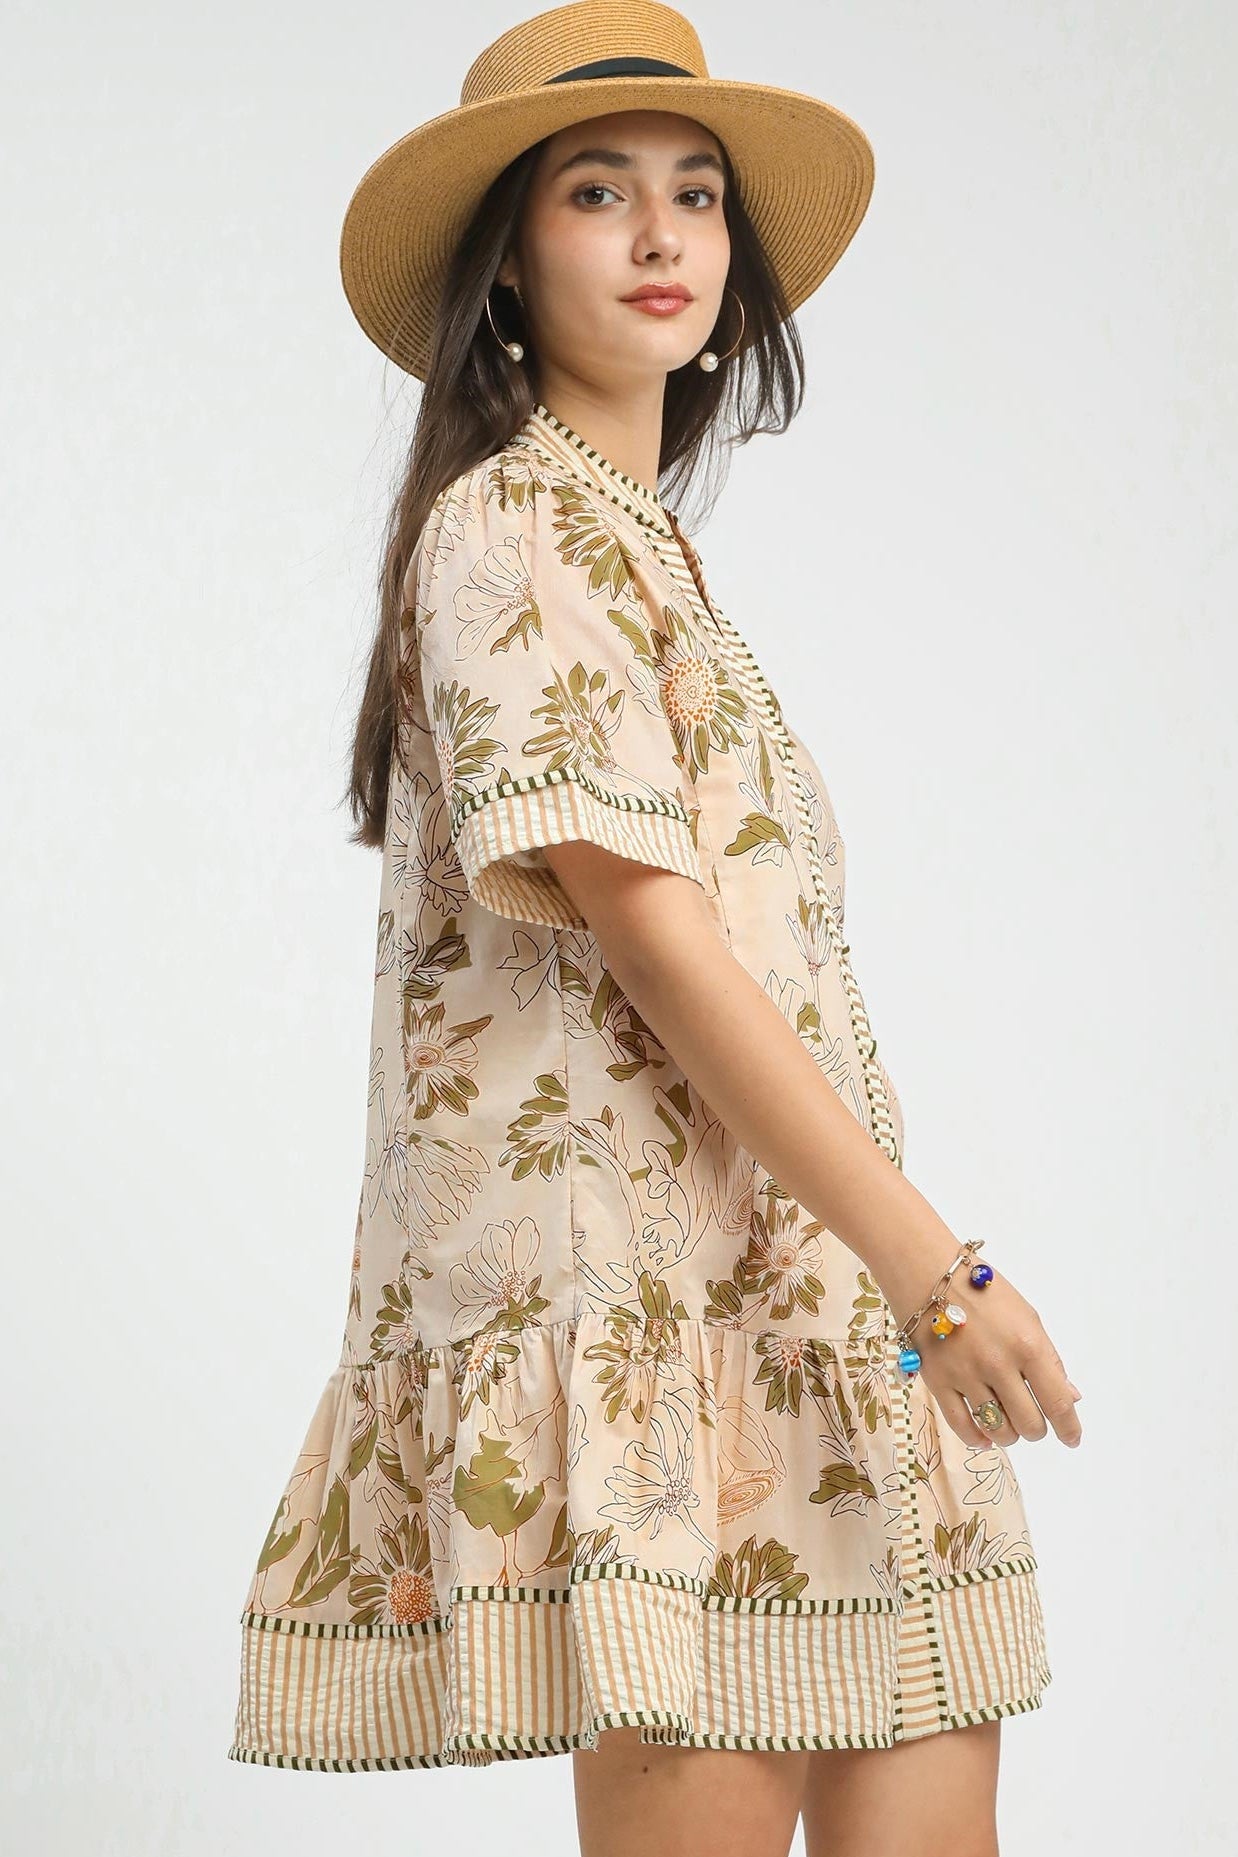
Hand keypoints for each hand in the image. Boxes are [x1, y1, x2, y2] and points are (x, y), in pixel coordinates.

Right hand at [896, 1267, 1083, 1452]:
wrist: (929, 1273)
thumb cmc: (985, 1293)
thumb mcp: (1028, 1318)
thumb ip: (1049, 1360)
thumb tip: (1070, 1398)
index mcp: (1028, 1345)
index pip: (1057, 1402)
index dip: (1069, 1428)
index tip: (1072, 1439)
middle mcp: (998, 1364)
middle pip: (1029, 1424)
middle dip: (1036, 1428)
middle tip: (1032, 1419)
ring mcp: (966, 1375)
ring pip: (998, 1429)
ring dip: (1010, 1433)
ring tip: (1008, 1422)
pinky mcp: (937, 1381)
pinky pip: (961, 1426)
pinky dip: (978, 1438)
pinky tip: (985, 1436)